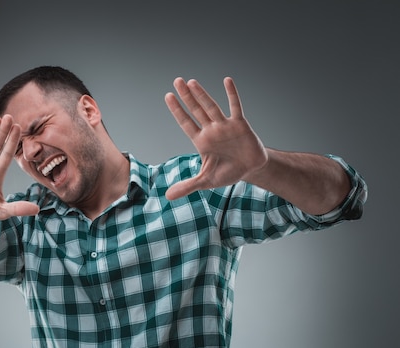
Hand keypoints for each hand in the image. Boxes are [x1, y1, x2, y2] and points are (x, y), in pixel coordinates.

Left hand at [164, 77, 267, 199]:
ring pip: (211, 107)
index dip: (177, 110)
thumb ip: (187, 186)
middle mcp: (211, 130)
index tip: (168, 96)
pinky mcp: (240, 125)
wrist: (250, 170)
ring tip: (191, 82)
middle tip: (176, 81)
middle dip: (186, 96)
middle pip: (196, 110)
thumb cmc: (227, 172)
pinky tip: (226, 80)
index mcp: (201, 141)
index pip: (186, 122)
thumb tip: (167, 197)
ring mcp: (225, 126)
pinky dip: (231, 94)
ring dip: (202, 95)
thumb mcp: (205, 181)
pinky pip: (235, 106)